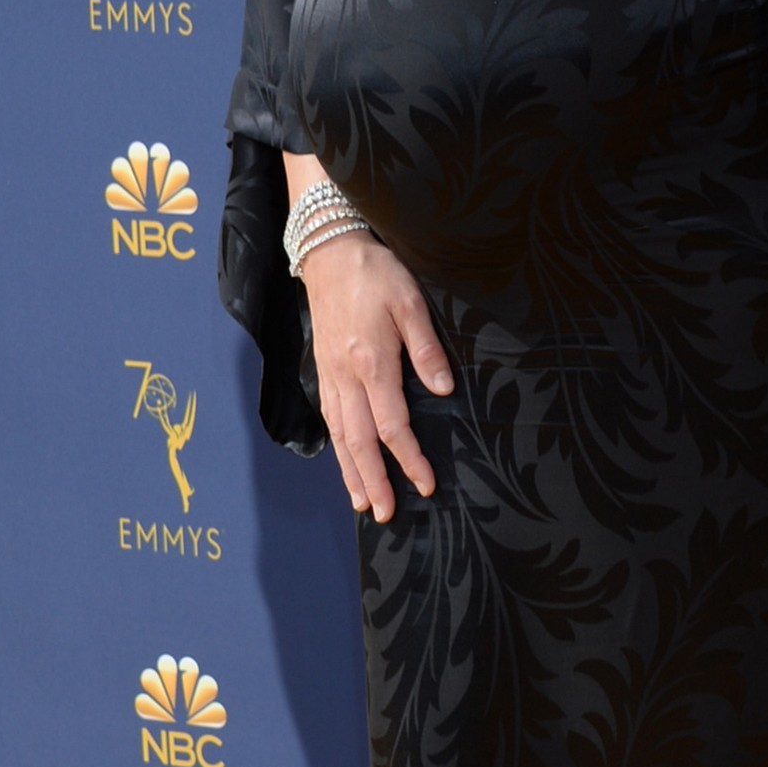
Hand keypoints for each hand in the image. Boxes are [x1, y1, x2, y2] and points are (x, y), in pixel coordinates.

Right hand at [300, 231, 453, 521]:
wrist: (329, 252)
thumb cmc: (375, 273)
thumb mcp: (410, 301)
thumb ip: (426, 348)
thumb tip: (444, 390)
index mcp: (372, 362)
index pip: (391, 425)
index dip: (409, 458)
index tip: (426, 484)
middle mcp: (347, 377)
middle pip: (359, 441)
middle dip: (374, 480)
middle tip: (387, 514)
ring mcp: (331, 376)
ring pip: (340, 436)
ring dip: (352, 472)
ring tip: (364, 503)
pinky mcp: (324, 372)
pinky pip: (330, 419)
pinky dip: (337, 449)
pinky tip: (345, 465)